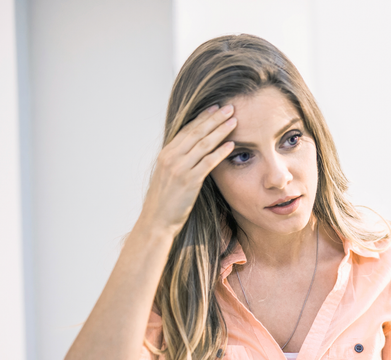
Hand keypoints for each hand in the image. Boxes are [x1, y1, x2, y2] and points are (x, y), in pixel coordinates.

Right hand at [139, 104, 236, 234]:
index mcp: (166, 154)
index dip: (202, 117)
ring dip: (220, 131)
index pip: (187, 130)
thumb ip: (178, 162)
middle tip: (229, 107)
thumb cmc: (165, 201)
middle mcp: (171, 157)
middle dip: (214, 118)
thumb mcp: (167, 176)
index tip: (215, 108)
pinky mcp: (189, 181)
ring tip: (234, 121)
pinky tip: (231, 145)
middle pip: (196, 132)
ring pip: (203, 144)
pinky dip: (220, 152)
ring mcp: (179, 168)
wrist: (156, 220)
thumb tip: (190, 153)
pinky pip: (208, 162)